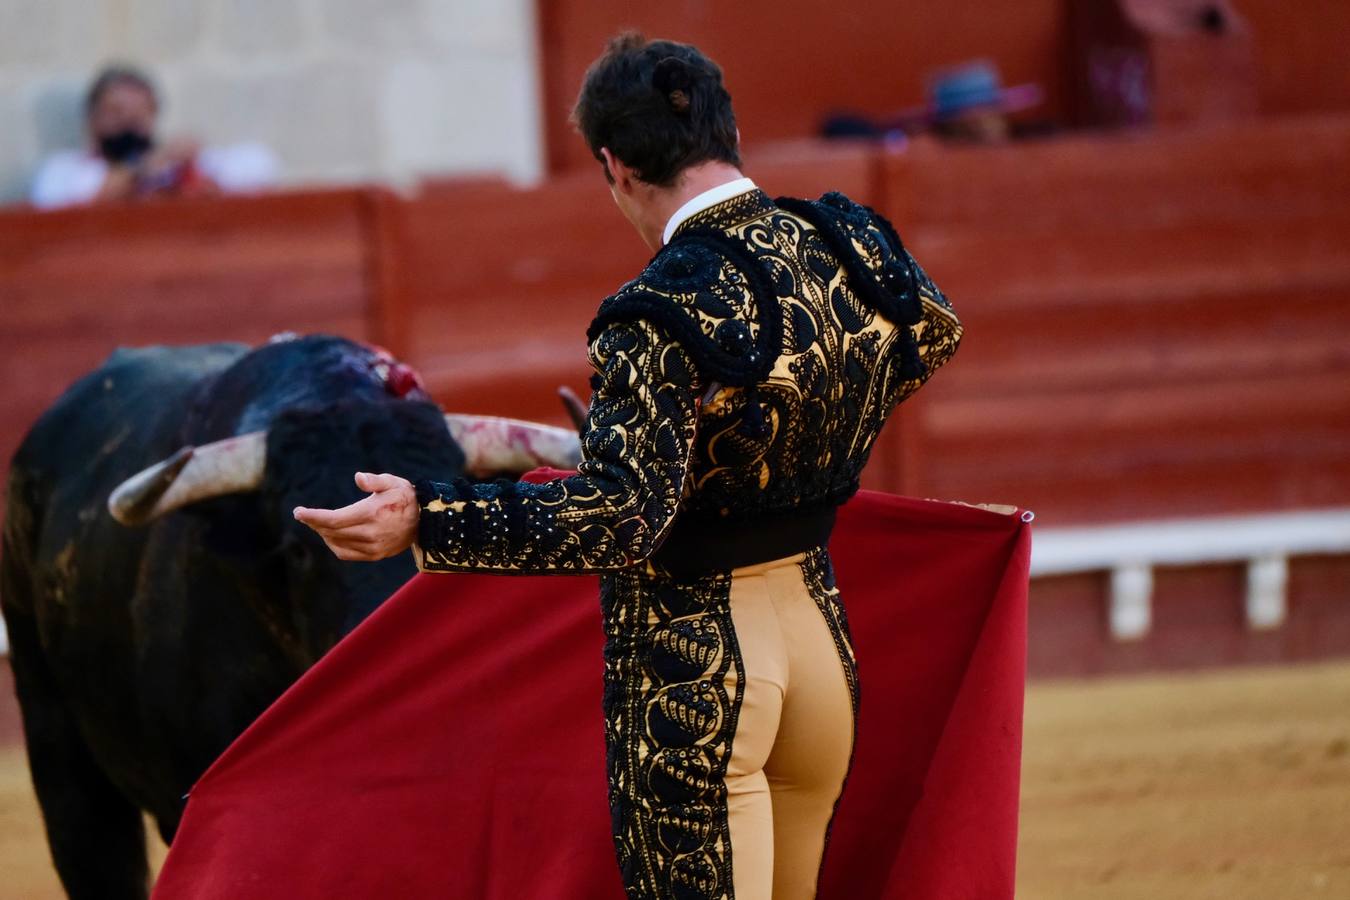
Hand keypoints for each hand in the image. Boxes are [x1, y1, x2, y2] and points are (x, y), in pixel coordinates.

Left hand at [292, 472, 418, 561]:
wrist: (426, 521)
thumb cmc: (406, 497)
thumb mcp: (394, 482)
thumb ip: (375, 480)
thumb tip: (358, 477)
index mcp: (372, 513)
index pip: (332, 519)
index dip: (312, 516)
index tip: (298, 512)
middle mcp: (371, 533)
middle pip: (331, 531)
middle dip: (315, 523)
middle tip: (306, 515)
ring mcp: (373, 547)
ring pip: (336, 543)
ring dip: (323, 534)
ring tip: (318, 524)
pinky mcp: (375, 555)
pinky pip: (346, 554)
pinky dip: (334, 545)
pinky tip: (331, 536)